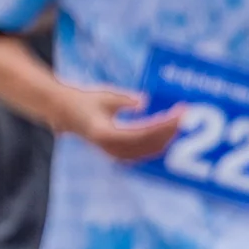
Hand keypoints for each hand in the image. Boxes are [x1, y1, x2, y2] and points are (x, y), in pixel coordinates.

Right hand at [55, 87, 182, 162]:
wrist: (63, 112)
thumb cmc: (83, 100)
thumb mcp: (105, 95)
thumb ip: (126, 100)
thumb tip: (146, 102)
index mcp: (106, 133)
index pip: (143, 131)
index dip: (163, 124)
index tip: (179, 114)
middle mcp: (110, 147)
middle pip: (148, 144)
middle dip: (169, 130)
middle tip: (184, 114)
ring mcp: (113, 152)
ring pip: (147, 151)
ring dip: (165, 138)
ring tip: (179, 122)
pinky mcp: (116, 152)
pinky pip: (142, 152)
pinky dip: (157, 143)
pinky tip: (168, 133)